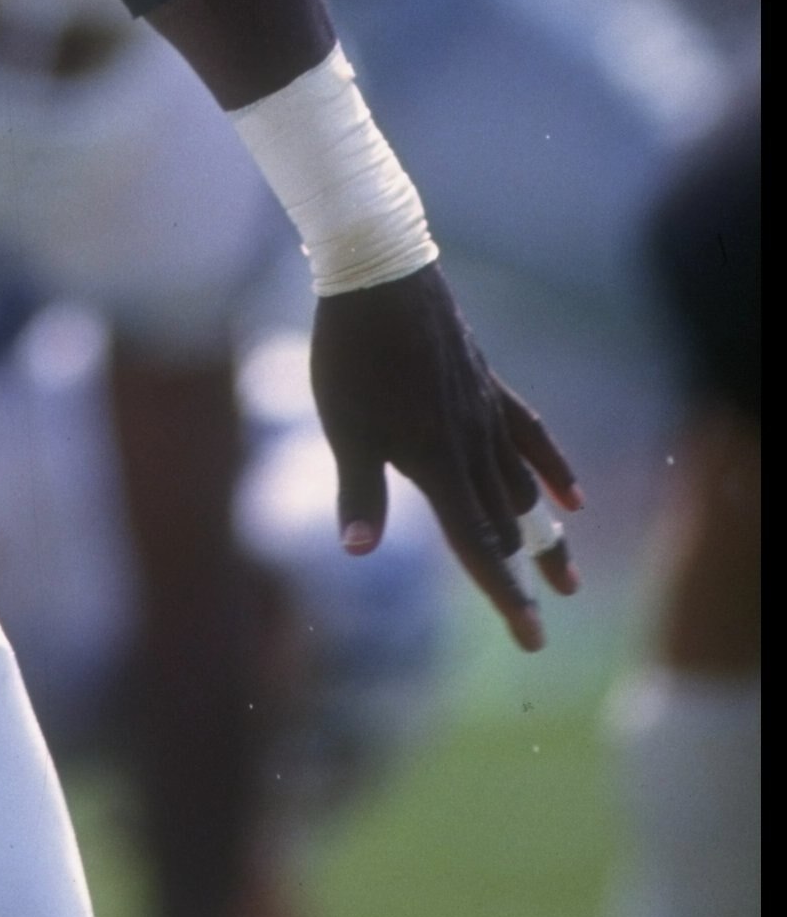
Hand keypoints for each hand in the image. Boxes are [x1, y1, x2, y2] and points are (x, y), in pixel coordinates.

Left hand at [310, 264, 581, 651]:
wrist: (381, 276)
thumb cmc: (352, 355)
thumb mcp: (345, 427)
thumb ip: (359, 492)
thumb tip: (357, 552)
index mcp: (438, 466)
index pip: (479, 549)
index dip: (506, 599)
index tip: (533, 641)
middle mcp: (473, 447)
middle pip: (507, 527)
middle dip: (523, 577)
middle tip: (538, 621)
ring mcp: (486, 413)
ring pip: (524, 488)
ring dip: (544, 534)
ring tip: (565, 573)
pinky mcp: (488, 383)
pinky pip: (531, 435)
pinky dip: (553, 469)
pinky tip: (572, 494)